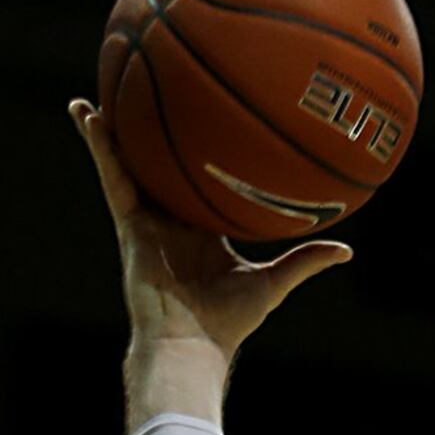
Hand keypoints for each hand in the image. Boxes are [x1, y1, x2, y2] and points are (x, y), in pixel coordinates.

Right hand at [69, 99, 352, 358]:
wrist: (191, 343)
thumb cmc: (229, 322)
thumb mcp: (274, 283)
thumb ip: (305, 261)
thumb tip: (346, 250)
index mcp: (203, 228)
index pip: (200, 182)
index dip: (200, 156)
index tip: (204, 121)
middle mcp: (172, 220)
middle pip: (159, 167)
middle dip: (150, 136)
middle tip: (148, 91)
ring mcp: (147, 220)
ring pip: (127, 165)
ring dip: (111, 129)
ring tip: (97, 91)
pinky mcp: (128, 224)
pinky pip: (113, 176)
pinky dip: (99, 146)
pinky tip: (87, 115)